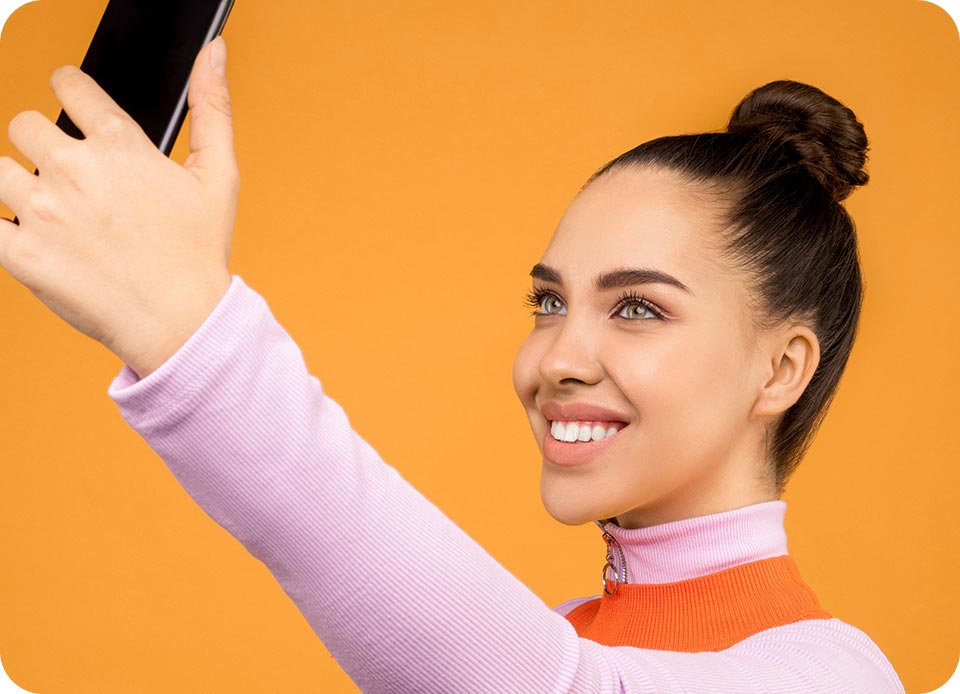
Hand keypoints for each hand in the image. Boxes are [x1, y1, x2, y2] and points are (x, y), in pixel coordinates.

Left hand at [0, 36, 238, 377]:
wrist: (179, 321)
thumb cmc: (199, 253)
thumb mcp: (218, 175)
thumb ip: (212, 106)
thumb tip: (215, 52)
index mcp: (121, 144)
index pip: (68, 85)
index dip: (70, 93)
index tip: (73, 110)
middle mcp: (75, 169)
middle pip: (23, 124)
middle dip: (43, 146)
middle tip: (70, 180)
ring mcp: (41, 211)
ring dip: (18, 187)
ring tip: (53, 216)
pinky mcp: (18, 253)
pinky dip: (3, 229)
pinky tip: (33, 240)